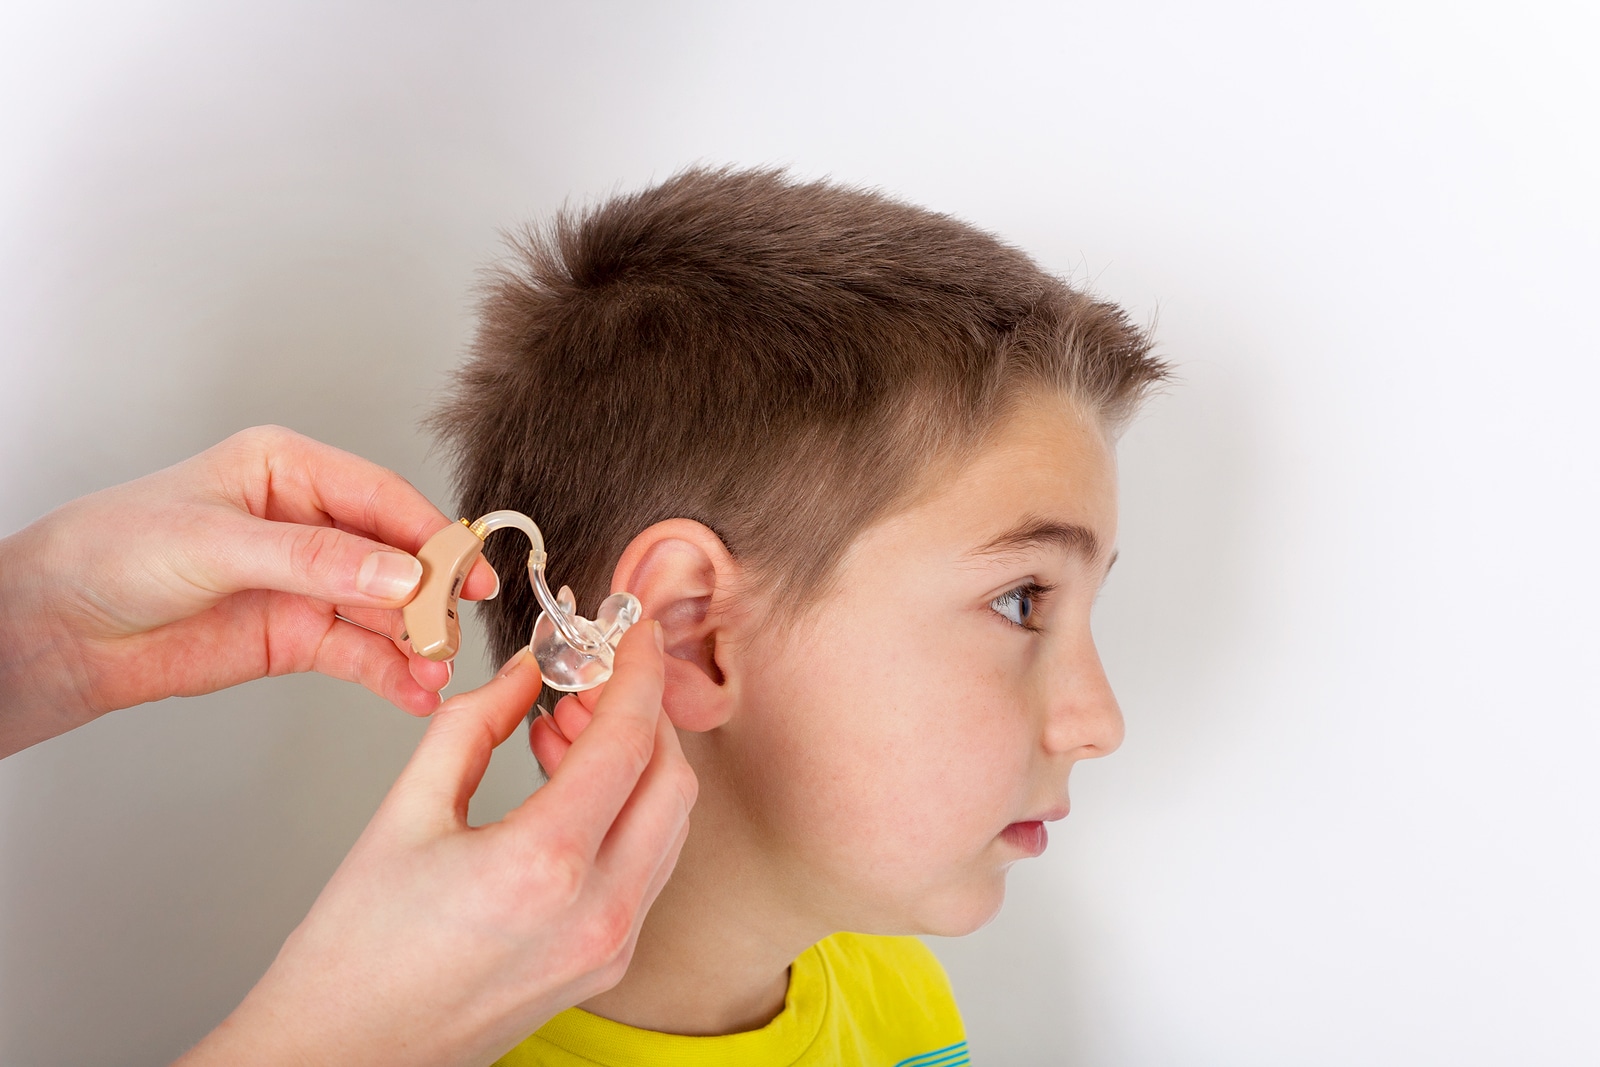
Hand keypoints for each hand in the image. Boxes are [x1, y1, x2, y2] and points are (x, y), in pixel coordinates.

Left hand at [0, 425, 495, 756]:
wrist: (60, 630)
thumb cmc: (113, 553)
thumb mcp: (216, 543)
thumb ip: (314, 559)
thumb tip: (398, 573)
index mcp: (289, 471)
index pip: (381, 497)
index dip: (429, 534)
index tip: (462, 570)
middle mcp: (309, 524)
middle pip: (396, 556)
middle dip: (430, 595)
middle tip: (453, 627)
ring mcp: (309, 582)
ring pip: (387, 610)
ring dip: (416, 642)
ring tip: (434, 670)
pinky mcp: (300, 636)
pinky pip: (362, 654)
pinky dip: (391, 674)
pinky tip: (412, 690)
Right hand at [179, 621, 695, 1066]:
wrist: (340, 1060)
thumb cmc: (351, 958)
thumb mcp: (404, 815)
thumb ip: (473, 726)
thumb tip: (525, 674)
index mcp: (544, 868)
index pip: (627, 741)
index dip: (635, 671)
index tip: (630, 631)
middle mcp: (598, 914)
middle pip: (670, 781)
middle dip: (643, 714)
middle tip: (590, 677)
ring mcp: (610, 947)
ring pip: (669, 825)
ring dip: (636, 763)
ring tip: (566, 726)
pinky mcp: (606, 965)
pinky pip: (648, 866)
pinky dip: (626, 811)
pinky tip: (571, 783)